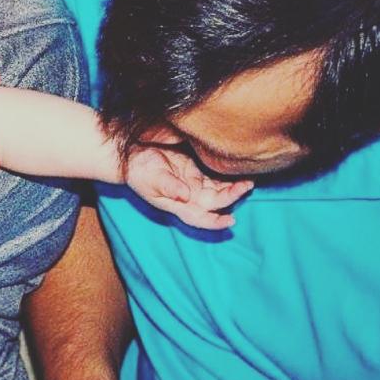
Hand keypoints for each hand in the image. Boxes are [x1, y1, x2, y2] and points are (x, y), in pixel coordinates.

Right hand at [126, 145, 251, 229]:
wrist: (132, 157)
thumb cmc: (139, 170)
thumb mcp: (151, 178)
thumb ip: (168, 186)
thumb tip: (185, 195)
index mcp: (179, 204)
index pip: (200, 218)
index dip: (215, 222)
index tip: (230, 221)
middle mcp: (189, 198)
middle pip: (215, 203)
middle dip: (232, 196)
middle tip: (246, 185)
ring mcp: (193, 185)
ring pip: (218, 190)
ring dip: (233, 187)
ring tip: (247, 180)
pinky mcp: (195, 171)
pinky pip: (215, 177)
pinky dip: (227, 176)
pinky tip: (237, 171)